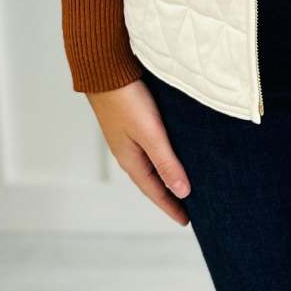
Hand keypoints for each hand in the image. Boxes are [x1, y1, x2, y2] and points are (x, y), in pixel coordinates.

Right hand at [86, 77, 193, 225]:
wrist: (104, 69)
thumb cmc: (126, 99)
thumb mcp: (150, 134)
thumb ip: (166, 162)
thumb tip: (183, 192)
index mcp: (130, 160)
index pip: (155, 191)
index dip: (171, 206)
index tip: (186, 221)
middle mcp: (127, 152)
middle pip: (152, 181)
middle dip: (168, 196)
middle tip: (186, 208)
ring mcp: (127, 138)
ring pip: (150, 165)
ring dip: (164, 177)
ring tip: (181, 185)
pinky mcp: (130, 123)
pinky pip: (148, 150)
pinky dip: (160, 159)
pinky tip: (170, 154)